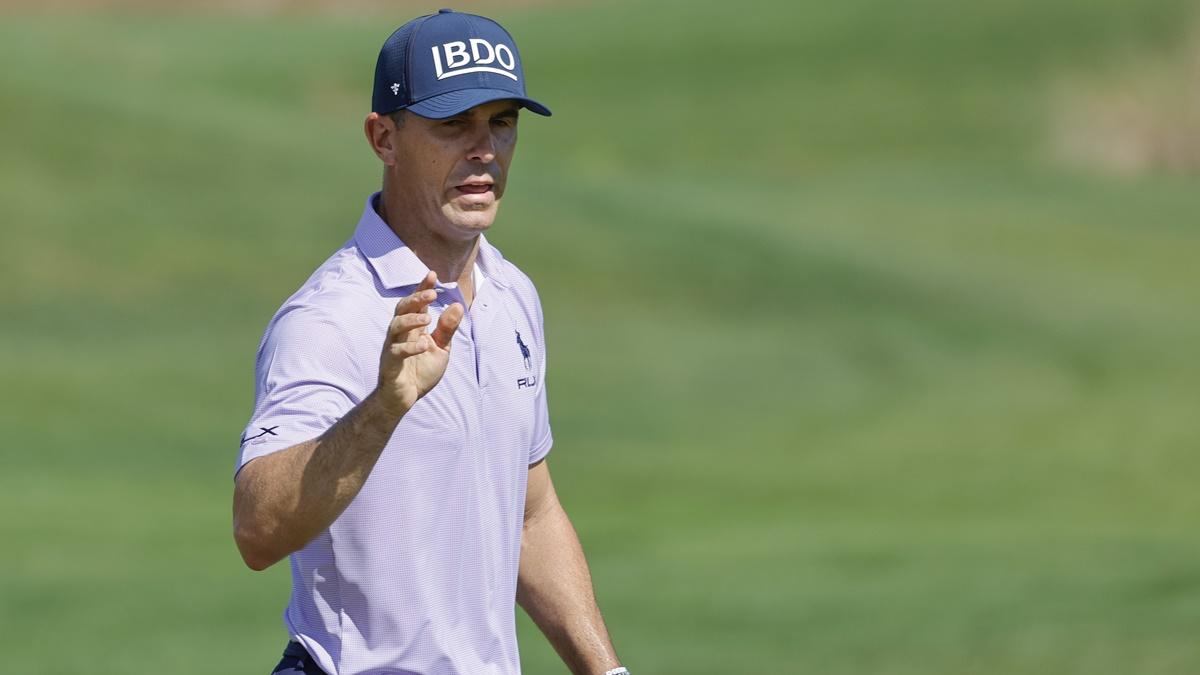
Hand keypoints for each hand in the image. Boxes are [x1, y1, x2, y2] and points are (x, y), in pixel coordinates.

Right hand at [376, 271, 463, 414]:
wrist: (406, 397)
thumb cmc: (421, 371)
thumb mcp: (440, 349)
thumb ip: (447, 329)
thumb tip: (457, 305)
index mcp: (414, 328)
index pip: (417, 302)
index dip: (423, 288)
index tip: (433, 274)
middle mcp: (401, 333)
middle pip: (402, 308)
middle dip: (416, 298)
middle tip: (432, 293)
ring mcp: (393, 346)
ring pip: (395, 325)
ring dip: (411, 319)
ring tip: (427, 318)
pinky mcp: (390, 363)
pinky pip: (396, 351)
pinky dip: (410, 347)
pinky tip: (424, 345)